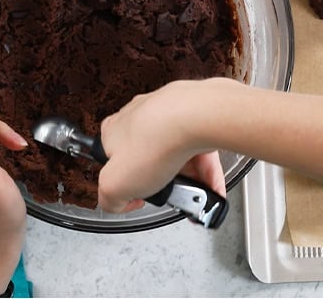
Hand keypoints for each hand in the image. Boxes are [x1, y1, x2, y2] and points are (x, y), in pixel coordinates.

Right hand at [98, 79, 229, 212]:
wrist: (198, 117)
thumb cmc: (156, 143)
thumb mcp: (113, 185)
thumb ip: (109, 199)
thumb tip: (116, 204)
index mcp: (114, 130)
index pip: (111, 158)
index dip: (122, 180)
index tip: (134, 194)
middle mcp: (143, 118)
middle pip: (149, 158)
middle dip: (160, 182)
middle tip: (169, 195)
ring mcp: (171, 116)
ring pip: (179, 156)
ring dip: (188, 180)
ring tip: (196, 197)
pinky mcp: (199, 120)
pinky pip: (203, 152)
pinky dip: (207, 174)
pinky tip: (213, 191)